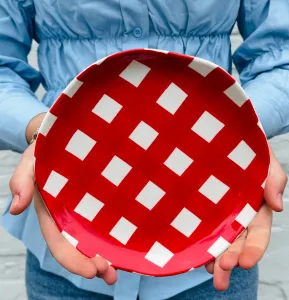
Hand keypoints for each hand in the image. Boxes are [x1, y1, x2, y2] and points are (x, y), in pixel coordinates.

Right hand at [9, 123, 117, 283]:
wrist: (62, 137)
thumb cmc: (45, 150)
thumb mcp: (30, 162)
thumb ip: (21, 182)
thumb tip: (15, 209)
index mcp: (50, 213)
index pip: (60, 243)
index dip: (73, 261)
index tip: (92, 271)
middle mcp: (68, 216)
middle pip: (80, 247)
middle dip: (93, 265)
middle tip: (111, 275)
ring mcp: (84, 210)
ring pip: (94, 238)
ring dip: (108, 255)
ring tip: (125, 267)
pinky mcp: (98, 201)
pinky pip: (105, 221)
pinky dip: (115, 235)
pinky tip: (129, 243)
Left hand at [205, 148, 287, 290]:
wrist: (226, 140)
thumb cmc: (250, 151)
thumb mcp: (267, 161)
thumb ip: (275, 180)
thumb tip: (278, 206)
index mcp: (257, 208)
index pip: (258, 234)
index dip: (253, 249)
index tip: (244, 262)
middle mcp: (238, 215)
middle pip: (237, 243)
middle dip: (230, 259)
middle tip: (222, 273)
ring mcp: (220, 214)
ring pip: (219, 240)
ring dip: (214, 259)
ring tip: (209, 273)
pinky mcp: (203, 209)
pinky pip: (202, 228)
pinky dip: (200, 243)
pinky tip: (194, 255)